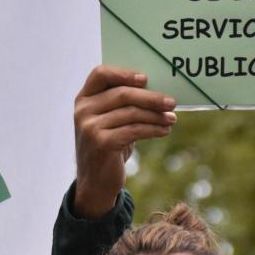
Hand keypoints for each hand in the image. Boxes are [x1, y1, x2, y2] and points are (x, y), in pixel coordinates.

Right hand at [73, 65, 176, 218]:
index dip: (124, 73)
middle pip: (123, 94)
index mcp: (83, 99)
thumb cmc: (108, 146)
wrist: (95, 181)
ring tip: (171, 119)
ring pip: (132, 113)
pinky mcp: (102, 143)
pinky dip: (153, 129)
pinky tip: (165, 130)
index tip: (146, 79)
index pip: (100, 74)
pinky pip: (135, 130)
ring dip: (156, 116)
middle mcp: (83, 111)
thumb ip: (122, 104)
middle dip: (151, 97)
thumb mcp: (109, 121)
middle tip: (171, 102)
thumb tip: (158, 91)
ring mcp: (90, 127)